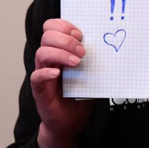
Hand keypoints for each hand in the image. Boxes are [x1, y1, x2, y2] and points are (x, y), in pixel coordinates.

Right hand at [31, 19, 93, 147]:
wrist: (71, 121)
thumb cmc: (79, 95)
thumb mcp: (91, 73)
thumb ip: (95, 60)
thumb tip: (111, 47)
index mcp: (59, 49)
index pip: (53, 27)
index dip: (64, 26)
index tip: (81, 34)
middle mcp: (49, 58)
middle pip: (47, 36)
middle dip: (66, 39)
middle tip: (82, 50)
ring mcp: (43, 72)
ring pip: (42, 52)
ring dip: (61, 54)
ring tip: (76, 63)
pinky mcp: (39, 88)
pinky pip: (37, 76)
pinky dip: (46, 72)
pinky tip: (58, 74)